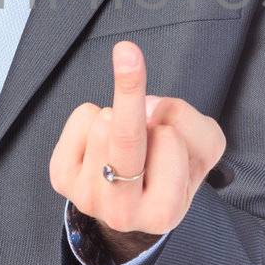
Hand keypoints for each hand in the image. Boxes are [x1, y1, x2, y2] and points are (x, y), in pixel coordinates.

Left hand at [49, 41, 227, 261]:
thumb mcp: (202, 150)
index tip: (170, 142)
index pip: (170, 143)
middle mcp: (122, 214)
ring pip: (103, 122)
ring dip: (120, 115)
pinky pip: (81, 118)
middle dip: (129, 91)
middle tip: (127, 51)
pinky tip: (102, 140)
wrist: (133, 202)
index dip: (173, 128)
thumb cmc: (172, 170)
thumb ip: (194, 127)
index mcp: (163, 213)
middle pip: (126, 139)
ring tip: (125, 141)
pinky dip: (94, 115)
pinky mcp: (61, 177)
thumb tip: (148, 105)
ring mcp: (86, 197)